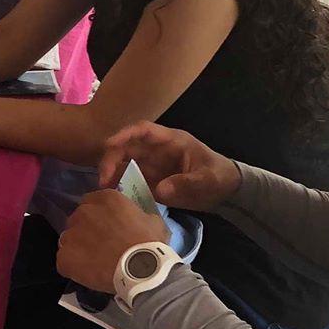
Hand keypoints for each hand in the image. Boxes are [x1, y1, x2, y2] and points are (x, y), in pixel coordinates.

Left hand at [56, 191, 169, 291]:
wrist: (141, 270)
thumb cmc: (150, 243)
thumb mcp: (152, 220)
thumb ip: (137, 214)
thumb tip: (135, 219)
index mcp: (104, 198)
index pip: (93, 202)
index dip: (99, 216)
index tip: (107, 228)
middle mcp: (83, 211)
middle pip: (79, 220)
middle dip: (87, 230)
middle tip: (102, 246)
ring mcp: (70, 234)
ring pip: (70, 239)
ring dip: (79, 248)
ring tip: (95, 262)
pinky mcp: (64, 257)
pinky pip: (65, 261)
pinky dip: (74, 267)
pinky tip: (88, 274)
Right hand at [97, 122, 240, 211]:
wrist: (225, 192)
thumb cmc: (218, 177)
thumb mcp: (207, 179)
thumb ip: (186, 183)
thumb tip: (160, 190)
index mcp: (171, 141)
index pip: (143, 131)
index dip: (125, 134)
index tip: (109, 145)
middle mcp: (156, 150)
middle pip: (127, 147)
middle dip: (112, 159)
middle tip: (103, 178)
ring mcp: (152, 165)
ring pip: (125, 163)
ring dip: (112, 173)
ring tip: (104, 189)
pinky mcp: (151, 181)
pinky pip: (130, 180)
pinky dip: (120, 186)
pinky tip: (114, 197)